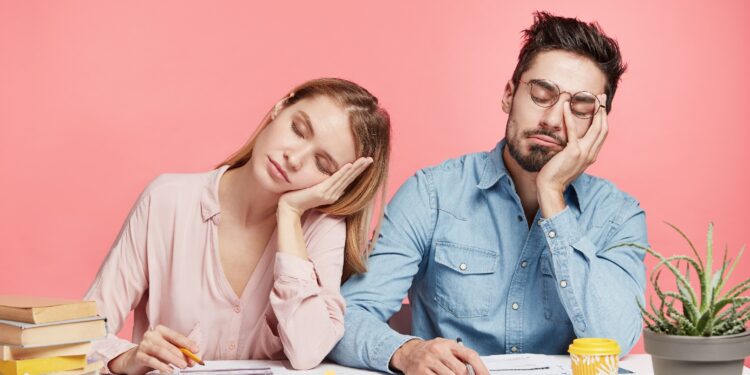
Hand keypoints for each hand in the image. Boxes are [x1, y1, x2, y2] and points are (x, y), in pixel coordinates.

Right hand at [109, 325, 198, 373]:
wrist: (133, 360)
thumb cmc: (153, 353)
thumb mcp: (168, 350)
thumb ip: (179, 352)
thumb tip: (192, 359)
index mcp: (161, 330)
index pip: (176, 336)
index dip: (187, 343)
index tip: (196, 350)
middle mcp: (151, 335)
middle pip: (169, 345)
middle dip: (182, 354)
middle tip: (190, 362)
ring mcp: (144, 345)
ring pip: (161, 351)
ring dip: (174, 359)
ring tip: (182, 366)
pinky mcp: (138, 355)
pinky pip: (152, 360)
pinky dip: (162, 365)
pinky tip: (169, 370)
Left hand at [278, 157, 372, 216]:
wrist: (289, 208)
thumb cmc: (298, 196)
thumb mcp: (314, 188)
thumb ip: (322, 184)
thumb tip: (328, 177)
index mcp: (333, 193)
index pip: (348, 180)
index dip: (357, 171)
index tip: (365, 161)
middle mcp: (333, 194)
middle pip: (350, 178)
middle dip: (361, 168)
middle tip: (371, 159)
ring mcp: (328, 194)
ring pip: (345, 178)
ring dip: (356, 168)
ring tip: (365, 160)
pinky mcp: (322, 192)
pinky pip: (334, 180)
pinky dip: (343, 172)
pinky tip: (350, 165)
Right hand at [390, 338, 488, 374]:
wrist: (408, 352)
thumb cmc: (431, 352)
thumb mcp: (446, 348)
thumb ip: (459, 356)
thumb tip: (476, 370)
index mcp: (449, 344)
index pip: (470, 355)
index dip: (481, 369)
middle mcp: (438, 350)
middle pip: (461, 370)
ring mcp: (429, 361)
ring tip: (448, 374)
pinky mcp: (421, 371)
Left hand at [537, 95, 608, 217]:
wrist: (550, 187)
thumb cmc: (557, 175)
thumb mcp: (572, 162)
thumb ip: (576, 151)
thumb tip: (574, 141)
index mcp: (592, 155)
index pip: (602, 134)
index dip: (604, 119)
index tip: (602, 107)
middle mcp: (591, 154)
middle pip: (603, 128)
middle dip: (603, 111)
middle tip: (601, 97)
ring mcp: (583, 153)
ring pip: (595, 128)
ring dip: (595, 110)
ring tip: (591, 97)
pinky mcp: (572, 152)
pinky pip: (573, 131)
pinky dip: (569, 117)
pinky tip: (566, 106)